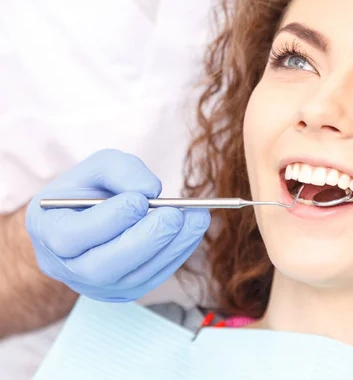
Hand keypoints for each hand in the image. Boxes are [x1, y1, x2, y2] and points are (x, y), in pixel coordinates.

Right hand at [25, 149, 209, 301]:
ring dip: (171, 247)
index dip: (108, 220)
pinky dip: (178, 254)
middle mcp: (67, 268)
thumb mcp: (97, 168)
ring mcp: (96, 286)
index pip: (70, 237)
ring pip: (134, 276)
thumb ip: (120, 170)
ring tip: (197, 218)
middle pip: (103, 267)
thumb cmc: (89, 191)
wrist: (86, 221)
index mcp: (47, 233)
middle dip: (144, 240)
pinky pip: (153, 278)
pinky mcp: (125, 291)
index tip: (139, 200)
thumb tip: (150, 191)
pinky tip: (193, 230)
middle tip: (175, 215)